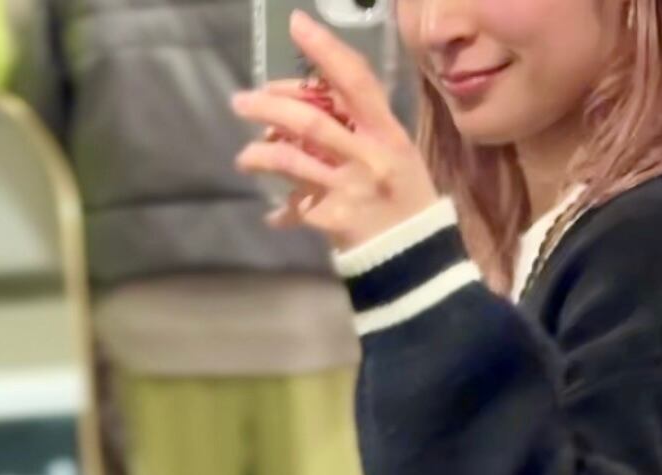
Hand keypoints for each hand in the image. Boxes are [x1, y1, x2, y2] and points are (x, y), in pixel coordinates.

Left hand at [233, 10, 437, 252]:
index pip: (356, 82)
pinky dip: (283, 210)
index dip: (326, 50)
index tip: (297, 25)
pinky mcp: (336, 221)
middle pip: (312, 120)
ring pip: (293, 159)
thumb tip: (313, 96)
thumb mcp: (399, 155)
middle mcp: (370, 157)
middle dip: (271, 105)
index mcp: (389, 134)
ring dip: (261, 153)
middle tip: (242, 101)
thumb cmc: (408, 201)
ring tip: (245, 157)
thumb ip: (364, 125)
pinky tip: (274, 214)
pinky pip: (297, 207)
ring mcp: (351, 190)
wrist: (419, 262)